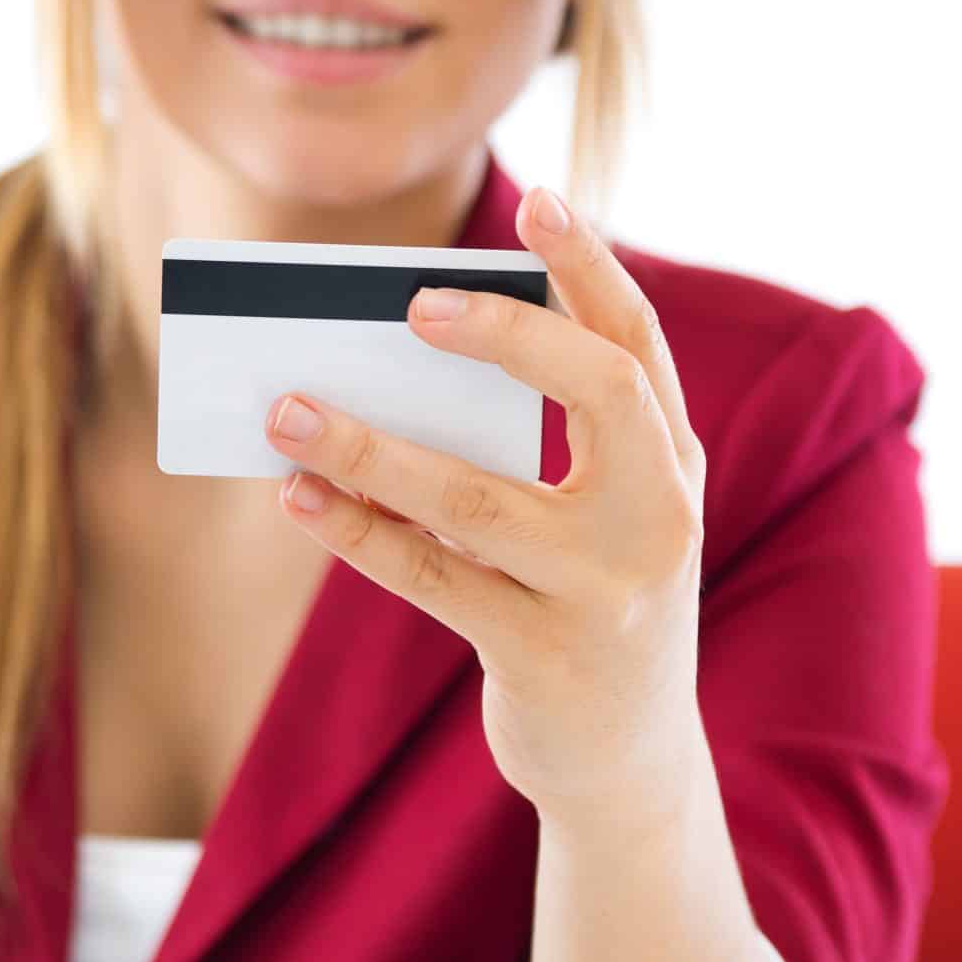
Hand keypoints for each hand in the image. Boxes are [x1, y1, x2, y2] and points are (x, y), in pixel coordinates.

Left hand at [263, 184, 708, 821]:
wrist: (628, 761)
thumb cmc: (593, 606)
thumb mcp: (598, 522)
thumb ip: (537, 450)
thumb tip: (395, 371)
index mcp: (673, 466)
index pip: (639, 344)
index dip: (592, 269)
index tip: (540, 200)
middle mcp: (657, 518)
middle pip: (597, 392)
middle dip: (508, 335)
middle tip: (413, 302)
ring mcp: (605, 592)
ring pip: (477, 499)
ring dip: (370, 449)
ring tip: (287, 412)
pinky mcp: (541, 655)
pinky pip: (431, 578)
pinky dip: (357, 534)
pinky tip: (300, 499)